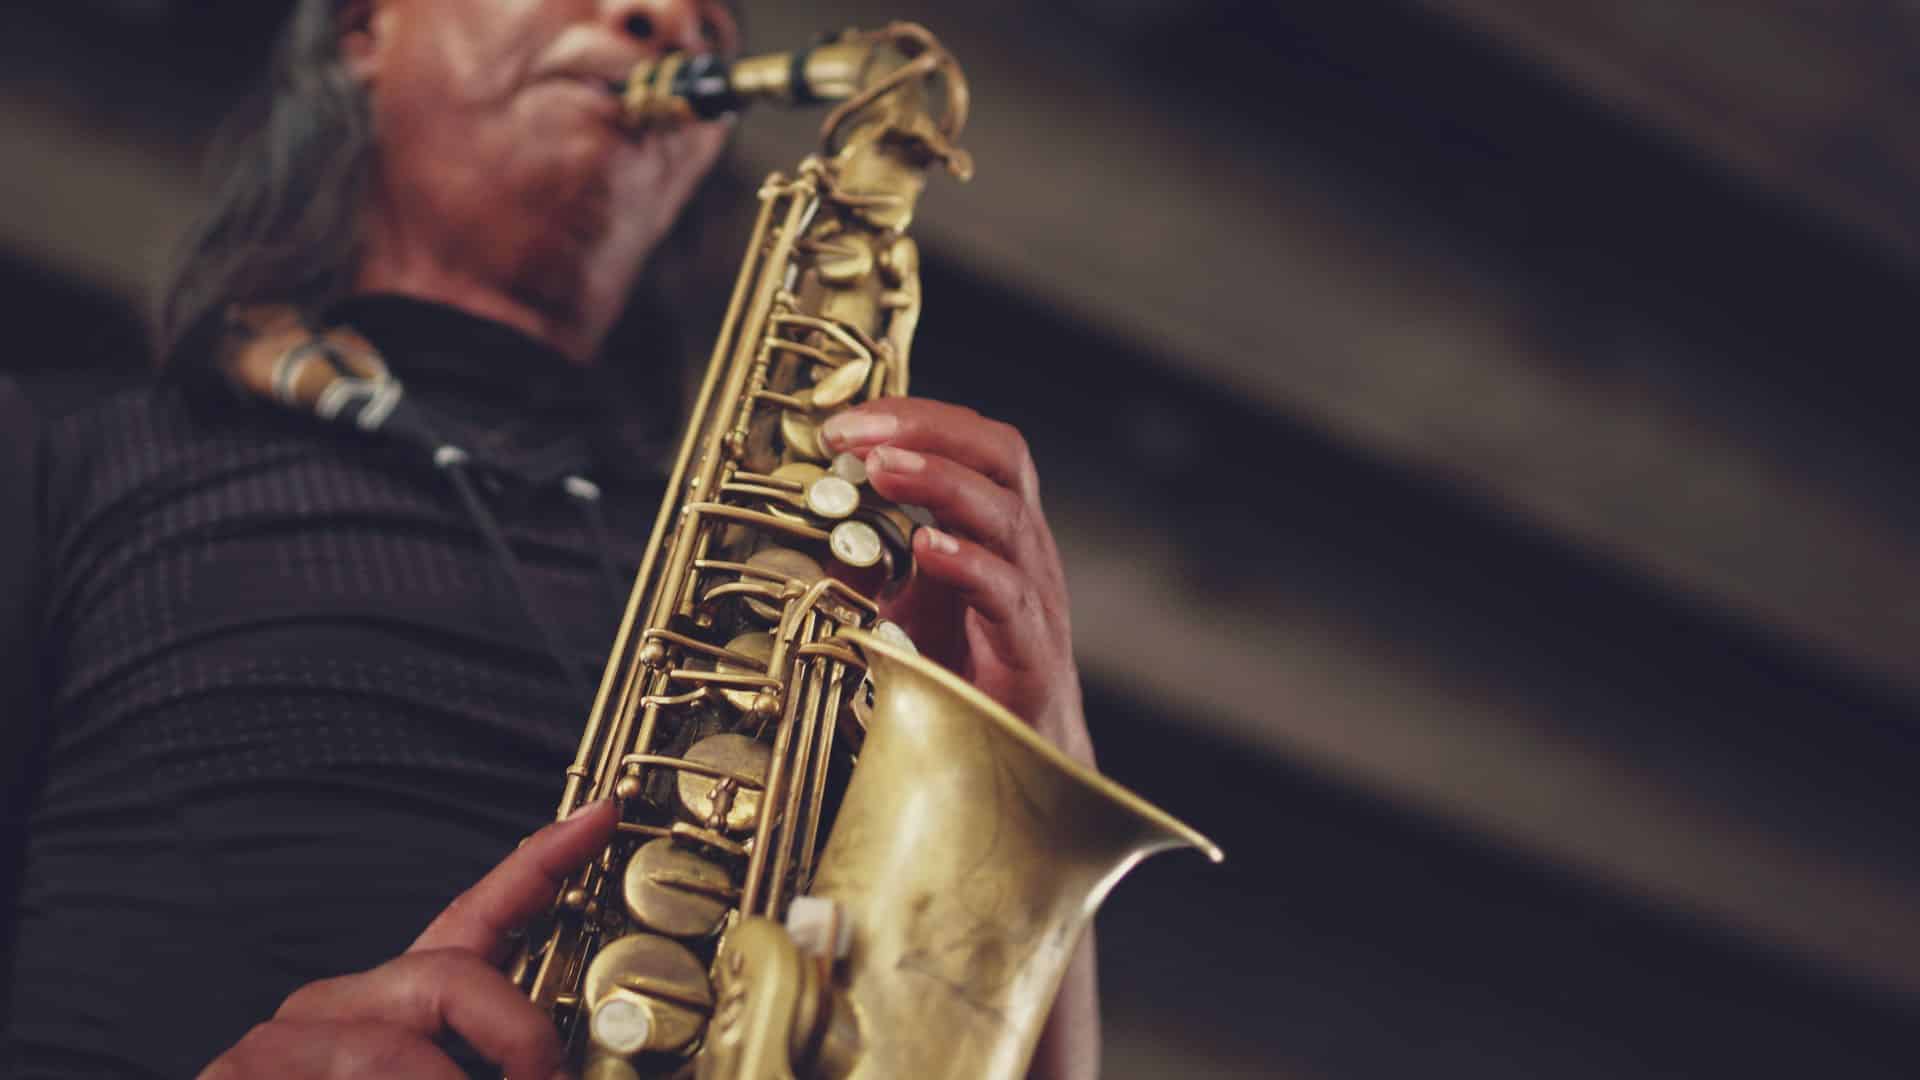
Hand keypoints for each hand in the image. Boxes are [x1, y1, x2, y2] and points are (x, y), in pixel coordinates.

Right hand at [199, 801, 617, 1079]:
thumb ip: (502, 1059)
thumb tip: (559, 1071)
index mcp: (395, 1010)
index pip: (475, 918)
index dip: (542, 863)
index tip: (600, 813)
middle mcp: (335, 1008)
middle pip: (449, 977)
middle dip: (518, 1039)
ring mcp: (279, 1043)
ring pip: (392, 1053)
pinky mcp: (234, 1077)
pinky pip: (350, 1076)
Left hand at [822, 399, 1092, 767]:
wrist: (1017, 758)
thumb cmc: (965, 676)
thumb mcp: (904, 606)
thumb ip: (870, 564)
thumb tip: (817, 525)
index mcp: (995, 527)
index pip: (972, 443)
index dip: (915, 419)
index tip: (845, 424)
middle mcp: (1021, 549)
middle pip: (1000, 456)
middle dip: (928, 431)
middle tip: (859, 432)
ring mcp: (1033, 595)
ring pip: (1004, 515)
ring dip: (939, 481)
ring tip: (881, 468)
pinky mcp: (1030, 649)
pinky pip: (1007, 593)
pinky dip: (967, 563)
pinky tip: (926, 547)